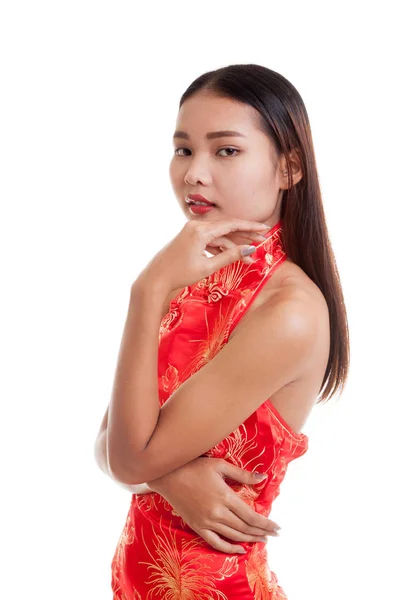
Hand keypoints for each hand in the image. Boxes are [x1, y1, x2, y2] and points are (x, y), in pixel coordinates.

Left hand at [136, 219, 270, 291]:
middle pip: (227, 228)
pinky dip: (222, 248)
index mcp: (200, 230)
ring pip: (220, 236)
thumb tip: (249, 250)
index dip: (250, 227)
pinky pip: (211, 240)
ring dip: (234, 246)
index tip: (265, 229)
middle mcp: (196, 226)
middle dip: (245, 236)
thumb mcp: (208, 267)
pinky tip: (233, 256)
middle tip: (263, 242)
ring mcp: (192, 231)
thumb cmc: (179, 274)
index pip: (231, 224)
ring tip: (249, 258)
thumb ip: (230, 256)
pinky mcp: (190, 238)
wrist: (156, 278)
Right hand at [147, 456, 280, 553]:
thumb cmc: (194, 466)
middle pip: (245, 527)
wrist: (168, 475)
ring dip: (250, 539)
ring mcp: (206, 522)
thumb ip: (242, 474)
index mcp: (225, 496)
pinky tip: (241, 549)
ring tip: (262, 540)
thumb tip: (263, 478)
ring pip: (233, 536)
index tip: (277, 526)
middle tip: (274, 534)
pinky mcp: (197, 526)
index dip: (266, 523)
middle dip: (262, 532)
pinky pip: (216, 542)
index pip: (251, 515)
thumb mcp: (220, 465)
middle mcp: (217, 512)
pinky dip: (229, 548)